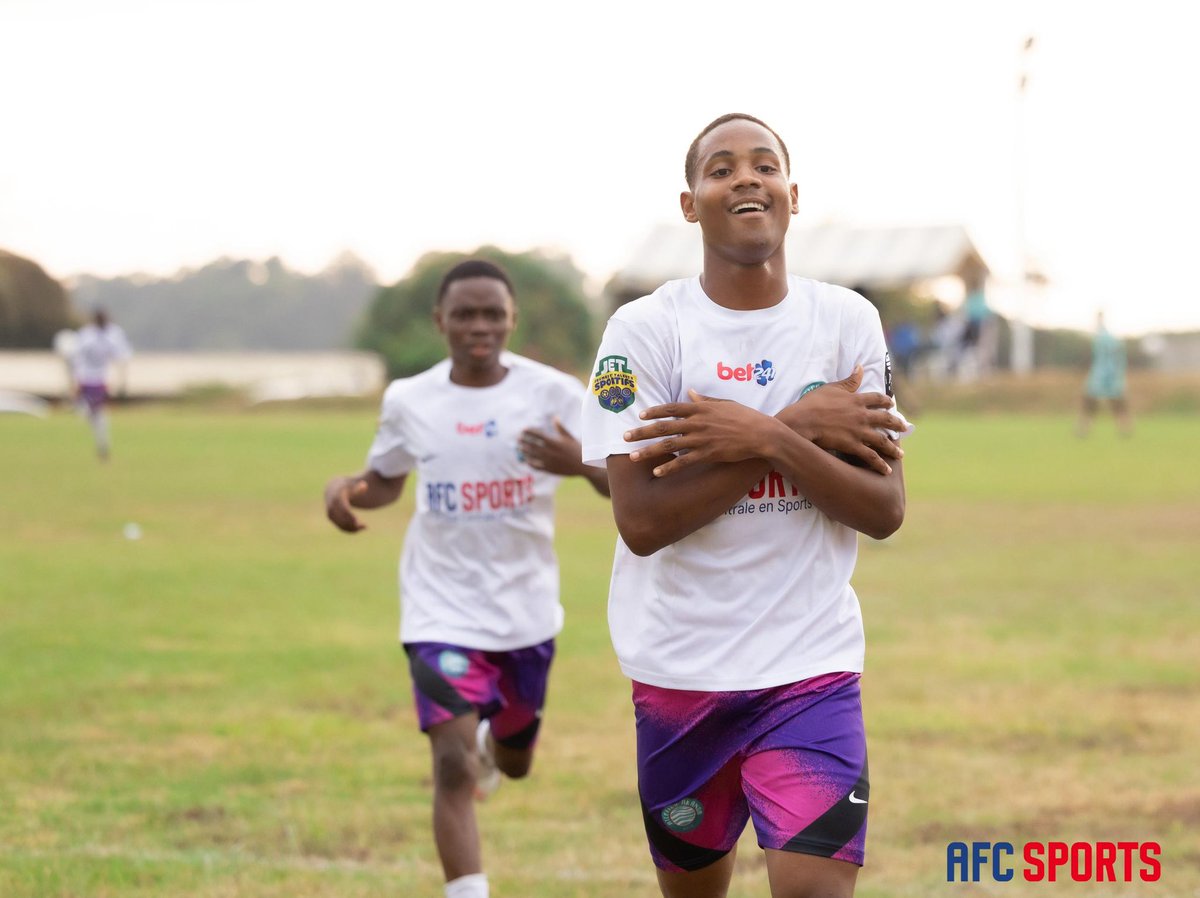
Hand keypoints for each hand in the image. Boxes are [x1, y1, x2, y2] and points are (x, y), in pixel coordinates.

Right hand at [324, 476, 367, 532]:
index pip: (343, 509)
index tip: (358, 521)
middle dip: (352, 524)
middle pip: (340, 518)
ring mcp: (330, 513)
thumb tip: (365, 485)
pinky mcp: (332, 519)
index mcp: (337, 498)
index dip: (350, 516)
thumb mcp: (351, 485)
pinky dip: (349, 529)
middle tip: (364, 526)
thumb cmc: (345, 487)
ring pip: (340, 524)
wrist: (332, 490)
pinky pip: (339, 526)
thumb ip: (358, 486)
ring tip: (364, 527)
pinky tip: (358, 529)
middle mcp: (331, 507)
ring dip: (352, 528)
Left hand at [519, 418, 583, 475]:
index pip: (537, 435)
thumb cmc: (576, 449)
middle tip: (518, 438)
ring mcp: (549, 461)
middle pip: (532, 445)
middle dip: (523, 441)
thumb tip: (555, 417)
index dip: (529, 432)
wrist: (583, 465)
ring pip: (532, 456)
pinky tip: (526, 459)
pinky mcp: (549, 469)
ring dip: (524, 451)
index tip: (523, 430)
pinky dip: (529, 462)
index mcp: (554, 442)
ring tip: (519, 448)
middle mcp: (550, 452)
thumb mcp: (569, 437)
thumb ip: (560, 427)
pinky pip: (536, 466)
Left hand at [623, 390, 785, 476]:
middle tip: (624, 437)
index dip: (654, 411)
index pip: (671, 408)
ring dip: (648, 451)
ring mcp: (702, 438)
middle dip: (641, 432)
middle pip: (663, 426)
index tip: (640, 414)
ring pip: (669, 444)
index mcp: (700, 408)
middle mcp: (697, 422)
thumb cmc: (745, 417)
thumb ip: (704, 399)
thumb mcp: (724, 403)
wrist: (762, 434)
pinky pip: (684, 461)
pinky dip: (669, 467)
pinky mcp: (708, 453)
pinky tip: (657, 472)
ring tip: (632, 457)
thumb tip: (690, 392)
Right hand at [776, 364, 903, 474]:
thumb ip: (849, 380)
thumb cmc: (813, 403)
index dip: (886, 401)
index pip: (877, 399)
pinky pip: (871, 456)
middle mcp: (863, 416)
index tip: (892, 404)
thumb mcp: (831, 387)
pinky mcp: (853, 446)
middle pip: (886, 420)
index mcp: (857, 400)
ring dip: (893, 448)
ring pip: (882, 441)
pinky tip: (886, 470)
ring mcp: (859, 432)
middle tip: (904, 428)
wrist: (803, 421)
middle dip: (897, 424)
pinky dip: (880, 464)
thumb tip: (860, 367)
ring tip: (901, 454)